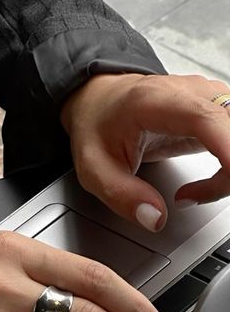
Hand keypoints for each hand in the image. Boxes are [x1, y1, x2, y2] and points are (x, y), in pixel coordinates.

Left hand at [60, 72, 229, 231]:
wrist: (100, 101)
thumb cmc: (98, 125)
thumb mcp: (94, 168)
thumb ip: (122, 196)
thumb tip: (155, 218)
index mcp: (159, 101)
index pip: (206, 119)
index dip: (227, 148)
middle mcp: (193, 94)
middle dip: (226, 174)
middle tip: (192, 198)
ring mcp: (209, 101)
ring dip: (228, 174)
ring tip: (192, 194)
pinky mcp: (216, 114)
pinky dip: (229, 168)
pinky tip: (204, 183)